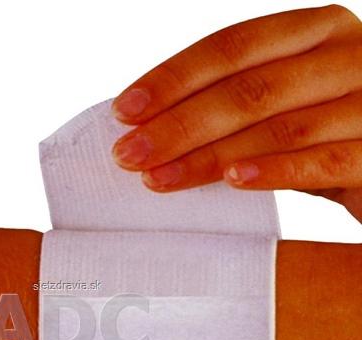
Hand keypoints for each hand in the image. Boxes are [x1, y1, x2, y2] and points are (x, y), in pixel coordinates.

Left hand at [111, 5, 361, 222]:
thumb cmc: (326, 127)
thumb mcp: (285, 99)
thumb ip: (238, 100)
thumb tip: (157, 122)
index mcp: (314, 32)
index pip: (231, 47)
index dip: (173, 79)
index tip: (126, 111)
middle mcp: (345, 55)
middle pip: (247, 89)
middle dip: (179, 125)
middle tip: (129, 155)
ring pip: (277, 128)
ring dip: (210, 157)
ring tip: (159, 179)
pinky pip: (322, 163)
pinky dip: (273, 173)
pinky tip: (230, 182)